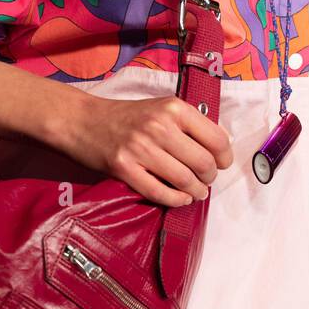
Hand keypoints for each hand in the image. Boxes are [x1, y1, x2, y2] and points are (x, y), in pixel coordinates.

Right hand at [49, 92, 233, 206]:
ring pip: (184, 180)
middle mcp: (159, 127)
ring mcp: (140, 149)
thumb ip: (189, 123)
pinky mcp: (124, 168)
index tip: (222, 165)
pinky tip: (180, 198)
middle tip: (206, 181)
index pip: (216, 139)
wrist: (83, 120)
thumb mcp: (161, 108)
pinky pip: (159, 192)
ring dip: (195, 191)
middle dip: (209, 178)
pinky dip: (175, 200)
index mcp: (173, 108)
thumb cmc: (125, 117)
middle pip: (202, 163)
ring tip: (195, 192)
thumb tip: (221, 145)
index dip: (225, 157)